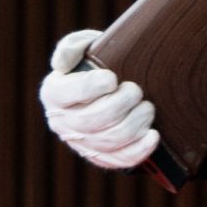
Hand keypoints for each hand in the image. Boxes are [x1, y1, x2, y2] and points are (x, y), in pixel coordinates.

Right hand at [40, 27, 162, 170]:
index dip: (91, 87)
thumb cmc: (94, 64)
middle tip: (135, 90)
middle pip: (91, 120)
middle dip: (119, 104)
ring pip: (109, 141)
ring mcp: (81, 143)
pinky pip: (120, 159)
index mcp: (54, 93)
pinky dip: (140, 149)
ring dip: (134, 123)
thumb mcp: (82, 47)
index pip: (67, 93)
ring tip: (147, 108)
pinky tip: (153, 135)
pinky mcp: (101, 156)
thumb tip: (62, 64)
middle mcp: (62, 122)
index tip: (112, 78)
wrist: (106, 87)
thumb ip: (72, 48)